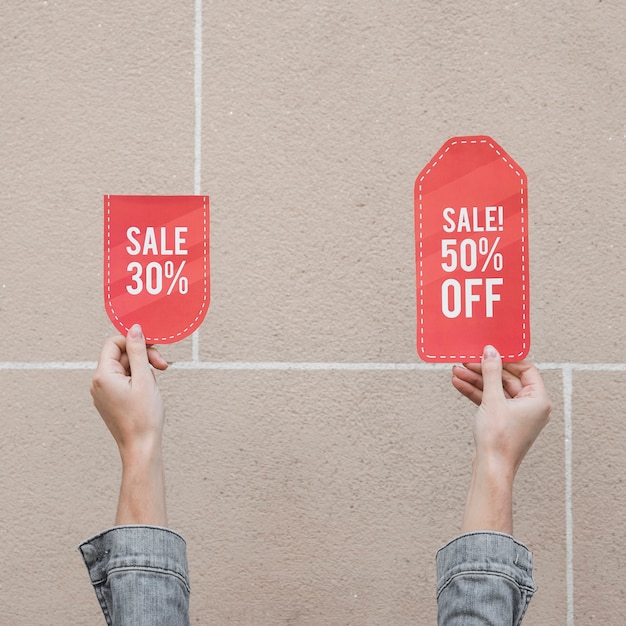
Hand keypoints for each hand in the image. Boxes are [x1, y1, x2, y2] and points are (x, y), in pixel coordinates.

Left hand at [91, 324, 168, 525]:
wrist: (141, 447)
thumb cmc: (144, 417)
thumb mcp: (144, 378)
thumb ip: (138, 351)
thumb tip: (134, 329)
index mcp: (103, 375)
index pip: (114, 343)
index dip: (134, 341)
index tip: (153, 346)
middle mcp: (99, 383)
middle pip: (121, 356)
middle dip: (143, 356)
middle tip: (162, 365)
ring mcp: (104, 393)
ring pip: (125, 368)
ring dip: (143, 369)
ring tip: (155, 383)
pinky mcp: (111, 401)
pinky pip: (124, 381)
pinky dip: (139, 380)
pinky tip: (149, 391)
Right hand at [452, 345, 550, 476]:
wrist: (490, 468)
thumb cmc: (499, 440)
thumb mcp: (493, 399)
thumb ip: (491, 372)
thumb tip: (491, 352)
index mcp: (538, 400)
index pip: (525, 370)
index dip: (507, 360)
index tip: (490, 352)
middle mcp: (530, 407)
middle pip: (507, 379)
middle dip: (485, 370)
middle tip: (467, 361)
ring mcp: (516, 414)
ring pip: (495, 390)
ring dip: (476, 380)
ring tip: (457, 372)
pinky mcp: (502, 421)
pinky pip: (490, 401)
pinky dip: (476, 393)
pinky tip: (460, 384)